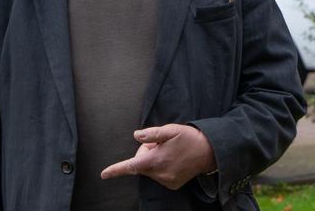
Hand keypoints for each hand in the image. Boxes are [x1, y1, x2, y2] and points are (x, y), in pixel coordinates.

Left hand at [100, 124, 216, 189]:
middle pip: (141, 164)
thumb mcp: (171, 130)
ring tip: (171, 150)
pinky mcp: (172, 184)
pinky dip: (162, 167)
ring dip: (155, 159)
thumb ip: (151, 134)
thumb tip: (136, 136)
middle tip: (161, 143)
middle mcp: (160, 174)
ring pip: (150, 169)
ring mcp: (166, 181)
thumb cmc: (189, 138)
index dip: (116, 170)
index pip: (131, 166)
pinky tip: (174, 159)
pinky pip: (159, 175)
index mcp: (156, 160)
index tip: (104, 174)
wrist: (209, 152)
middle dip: (146, 152)